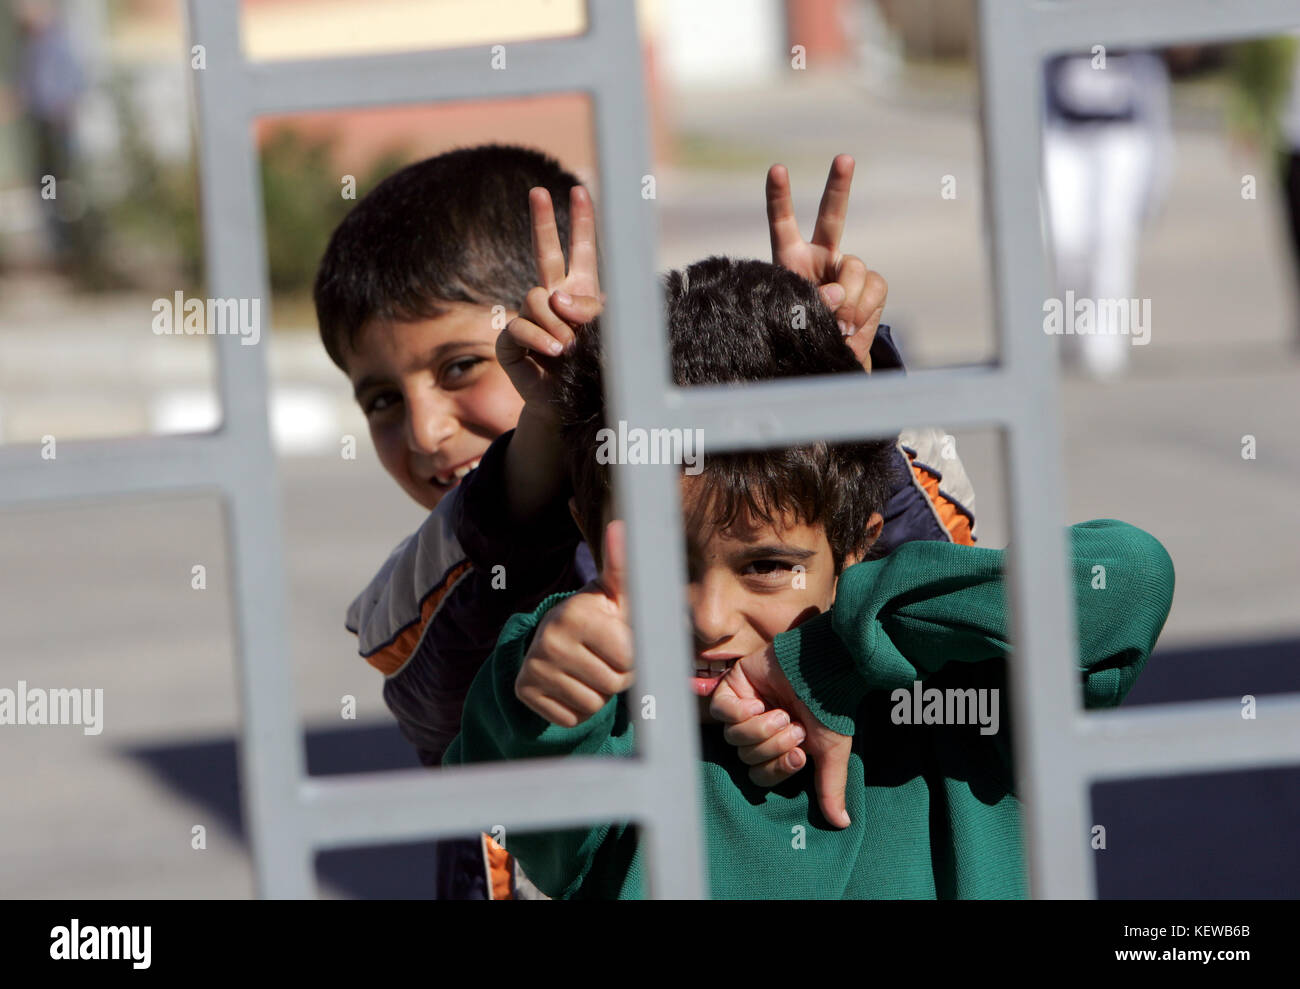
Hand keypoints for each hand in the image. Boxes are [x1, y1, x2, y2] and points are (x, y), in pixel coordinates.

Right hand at [496, 185, 603, 408]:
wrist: (567, 404)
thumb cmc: (588, 366)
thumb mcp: (600, 334)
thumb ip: (587, 309)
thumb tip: (555, 297)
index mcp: (580, 291)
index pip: (582, 251)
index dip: (581, 222)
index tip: (579, 190)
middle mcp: (552, 297)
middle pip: (545, 252)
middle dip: (542, 221)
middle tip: (537, 190)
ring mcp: (529, 315)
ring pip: (536, 298)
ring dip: (555, 321)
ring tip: (568, 346)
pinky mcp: (511, 339)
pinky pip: (520, 326)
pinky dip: (539, 337)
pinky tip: (553, 350)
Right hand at [515, 521, 634, 726]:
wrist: (554, 640)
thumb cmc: (598, 617)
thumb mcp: (615, 595)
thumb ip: (624, 567)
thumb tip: (620, 525)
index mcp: (576, 613)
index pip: (630, 659)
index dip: (633, 656)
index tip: (619, 641)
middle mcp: (549, 639)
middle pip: (613, 684)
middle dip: (617, 677)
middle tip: (603, 658)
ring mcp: (534, 667)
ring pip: (594, 705)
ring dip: (599, 694)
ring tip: (588, 669)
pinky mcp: (525, 692)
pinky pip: (572, 719)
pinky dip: (577, 709)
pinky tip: (571, 685)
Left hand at [711, 641, 852, 828]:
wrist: (822, 667)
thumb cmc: (829, 707)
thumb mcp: (832, 751)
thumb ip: (830, 786)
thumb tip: (842, 824)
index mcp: (779, 746)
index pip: (762, 775)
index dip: (777, 769)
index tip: (800, 755)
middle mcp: (760, 730)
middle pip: (747, 757)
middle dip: (772, 746)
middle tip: (795, 728)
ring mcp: (745, 707)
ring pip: (734, 736)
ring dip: (759, 729)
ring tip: (782, 714)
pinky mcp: (733, 687)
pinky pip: (722, 711)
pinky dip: (739, 712)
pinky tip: (758, 704)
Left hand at [766, 154, 887, 368]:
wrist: (832, 355)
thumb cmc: (804, 334)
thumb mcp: (796, 319)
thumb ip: (813, 304)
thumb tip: (838, 295)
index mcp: (792, 259)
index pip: (783, 223)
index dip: (779, 197)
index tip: (777, 169)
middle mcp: (821, 256)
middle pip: (832, 216)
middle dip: (838, 186)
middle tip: (844, 158)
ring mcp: (848, 269)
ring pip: (855, 267)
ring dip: (848, 299)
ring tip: (838, 325)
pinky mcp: (873, 284)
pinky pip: (874, 288)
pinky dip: (864, 310)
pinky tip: (853, 327)